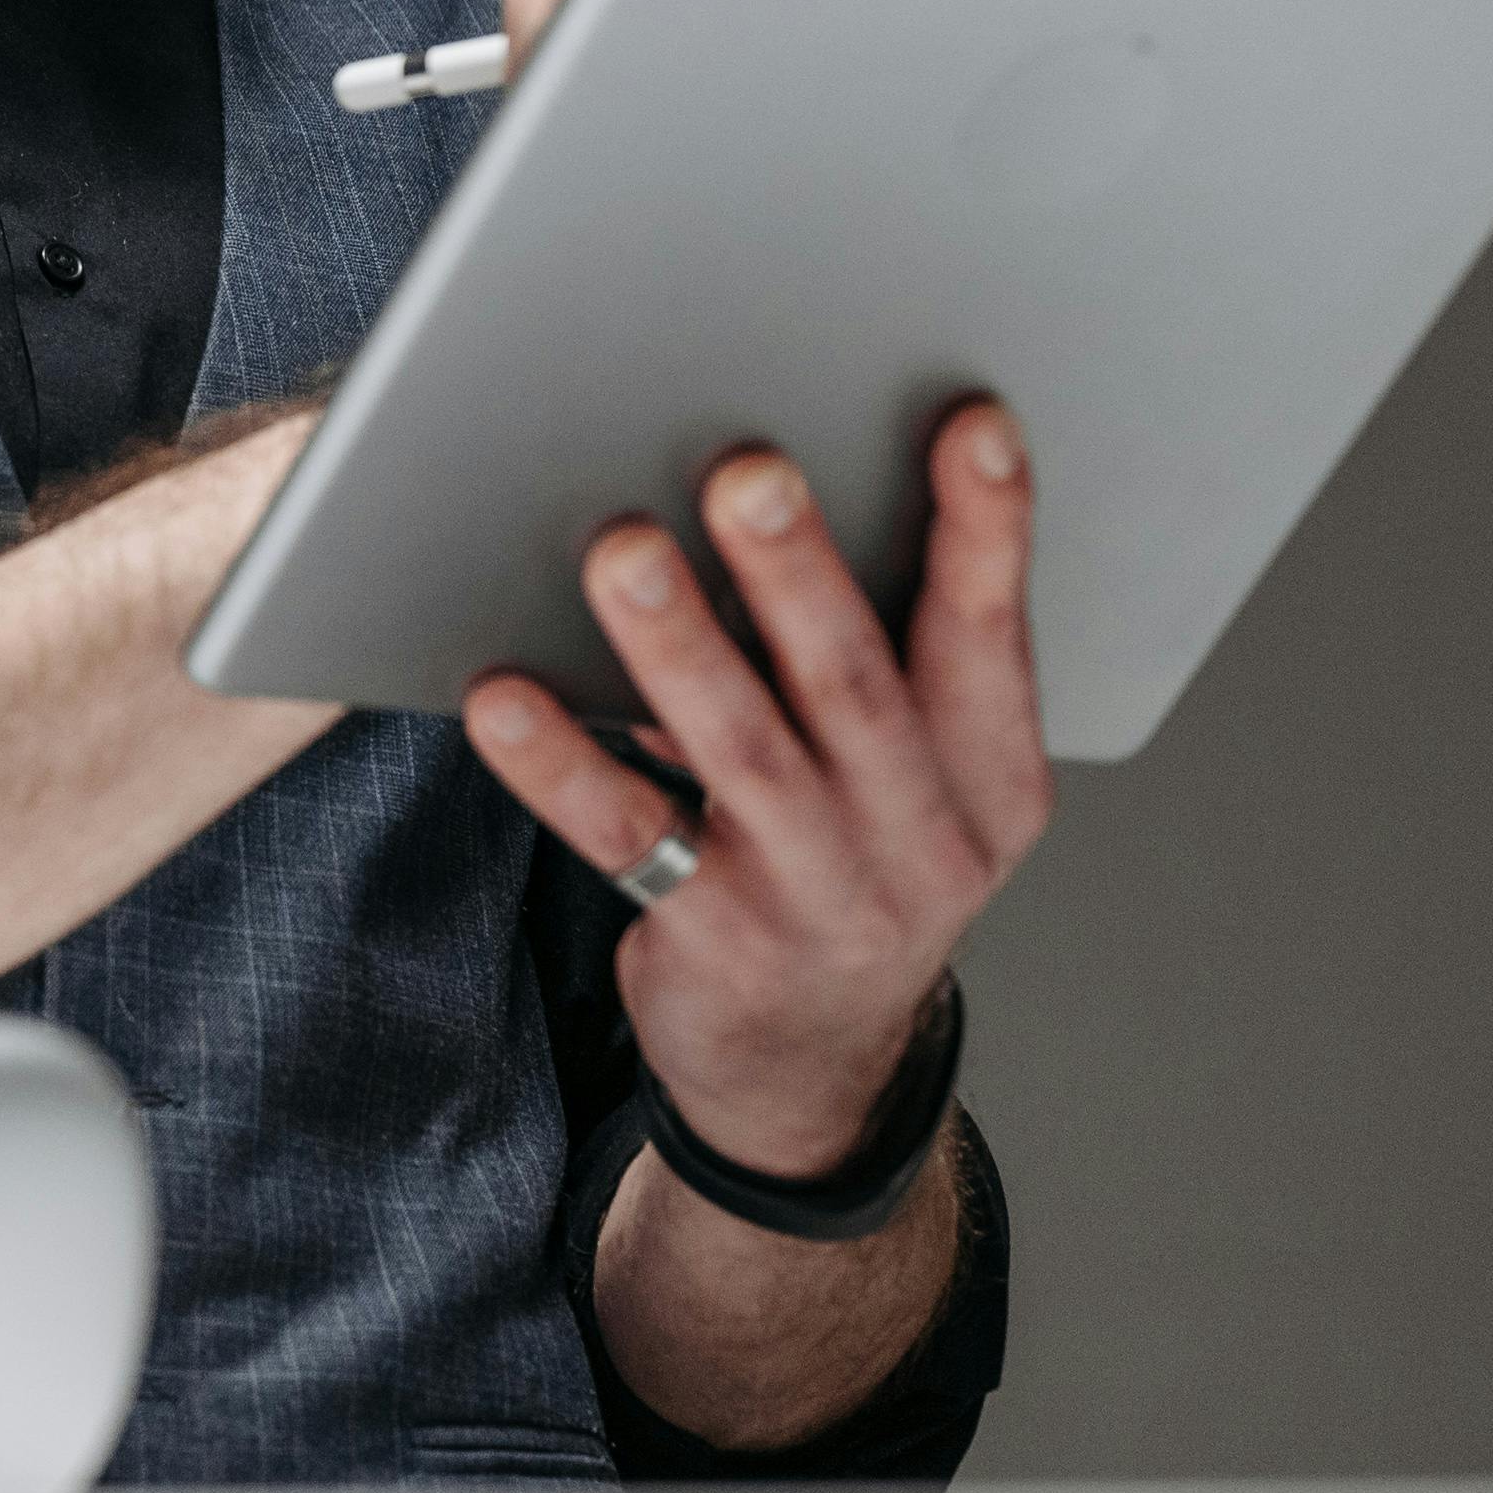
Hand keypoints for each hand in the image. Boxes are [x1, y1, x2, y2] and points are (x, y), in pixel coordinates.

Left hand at [459, 405, 1052, 1174]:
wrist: (813, 1065)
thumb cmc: (846, 860)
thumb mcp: (905, 775)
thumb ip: (860, 658)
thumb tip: (756, 498)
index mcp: (988, 775)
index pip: (992, 637)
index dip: (989, 532)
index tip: (973, 428)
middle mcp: (920, 835)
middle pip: (853, 684)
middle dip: (798, 572)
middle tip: (748, 473)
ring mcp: (818, 895)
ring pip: (739, 750)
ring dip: (674, 645)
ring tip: (620, 551)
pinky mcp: (713, 937)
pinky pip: (623, 833)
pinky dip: (558, 761)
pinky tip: (500, 698)